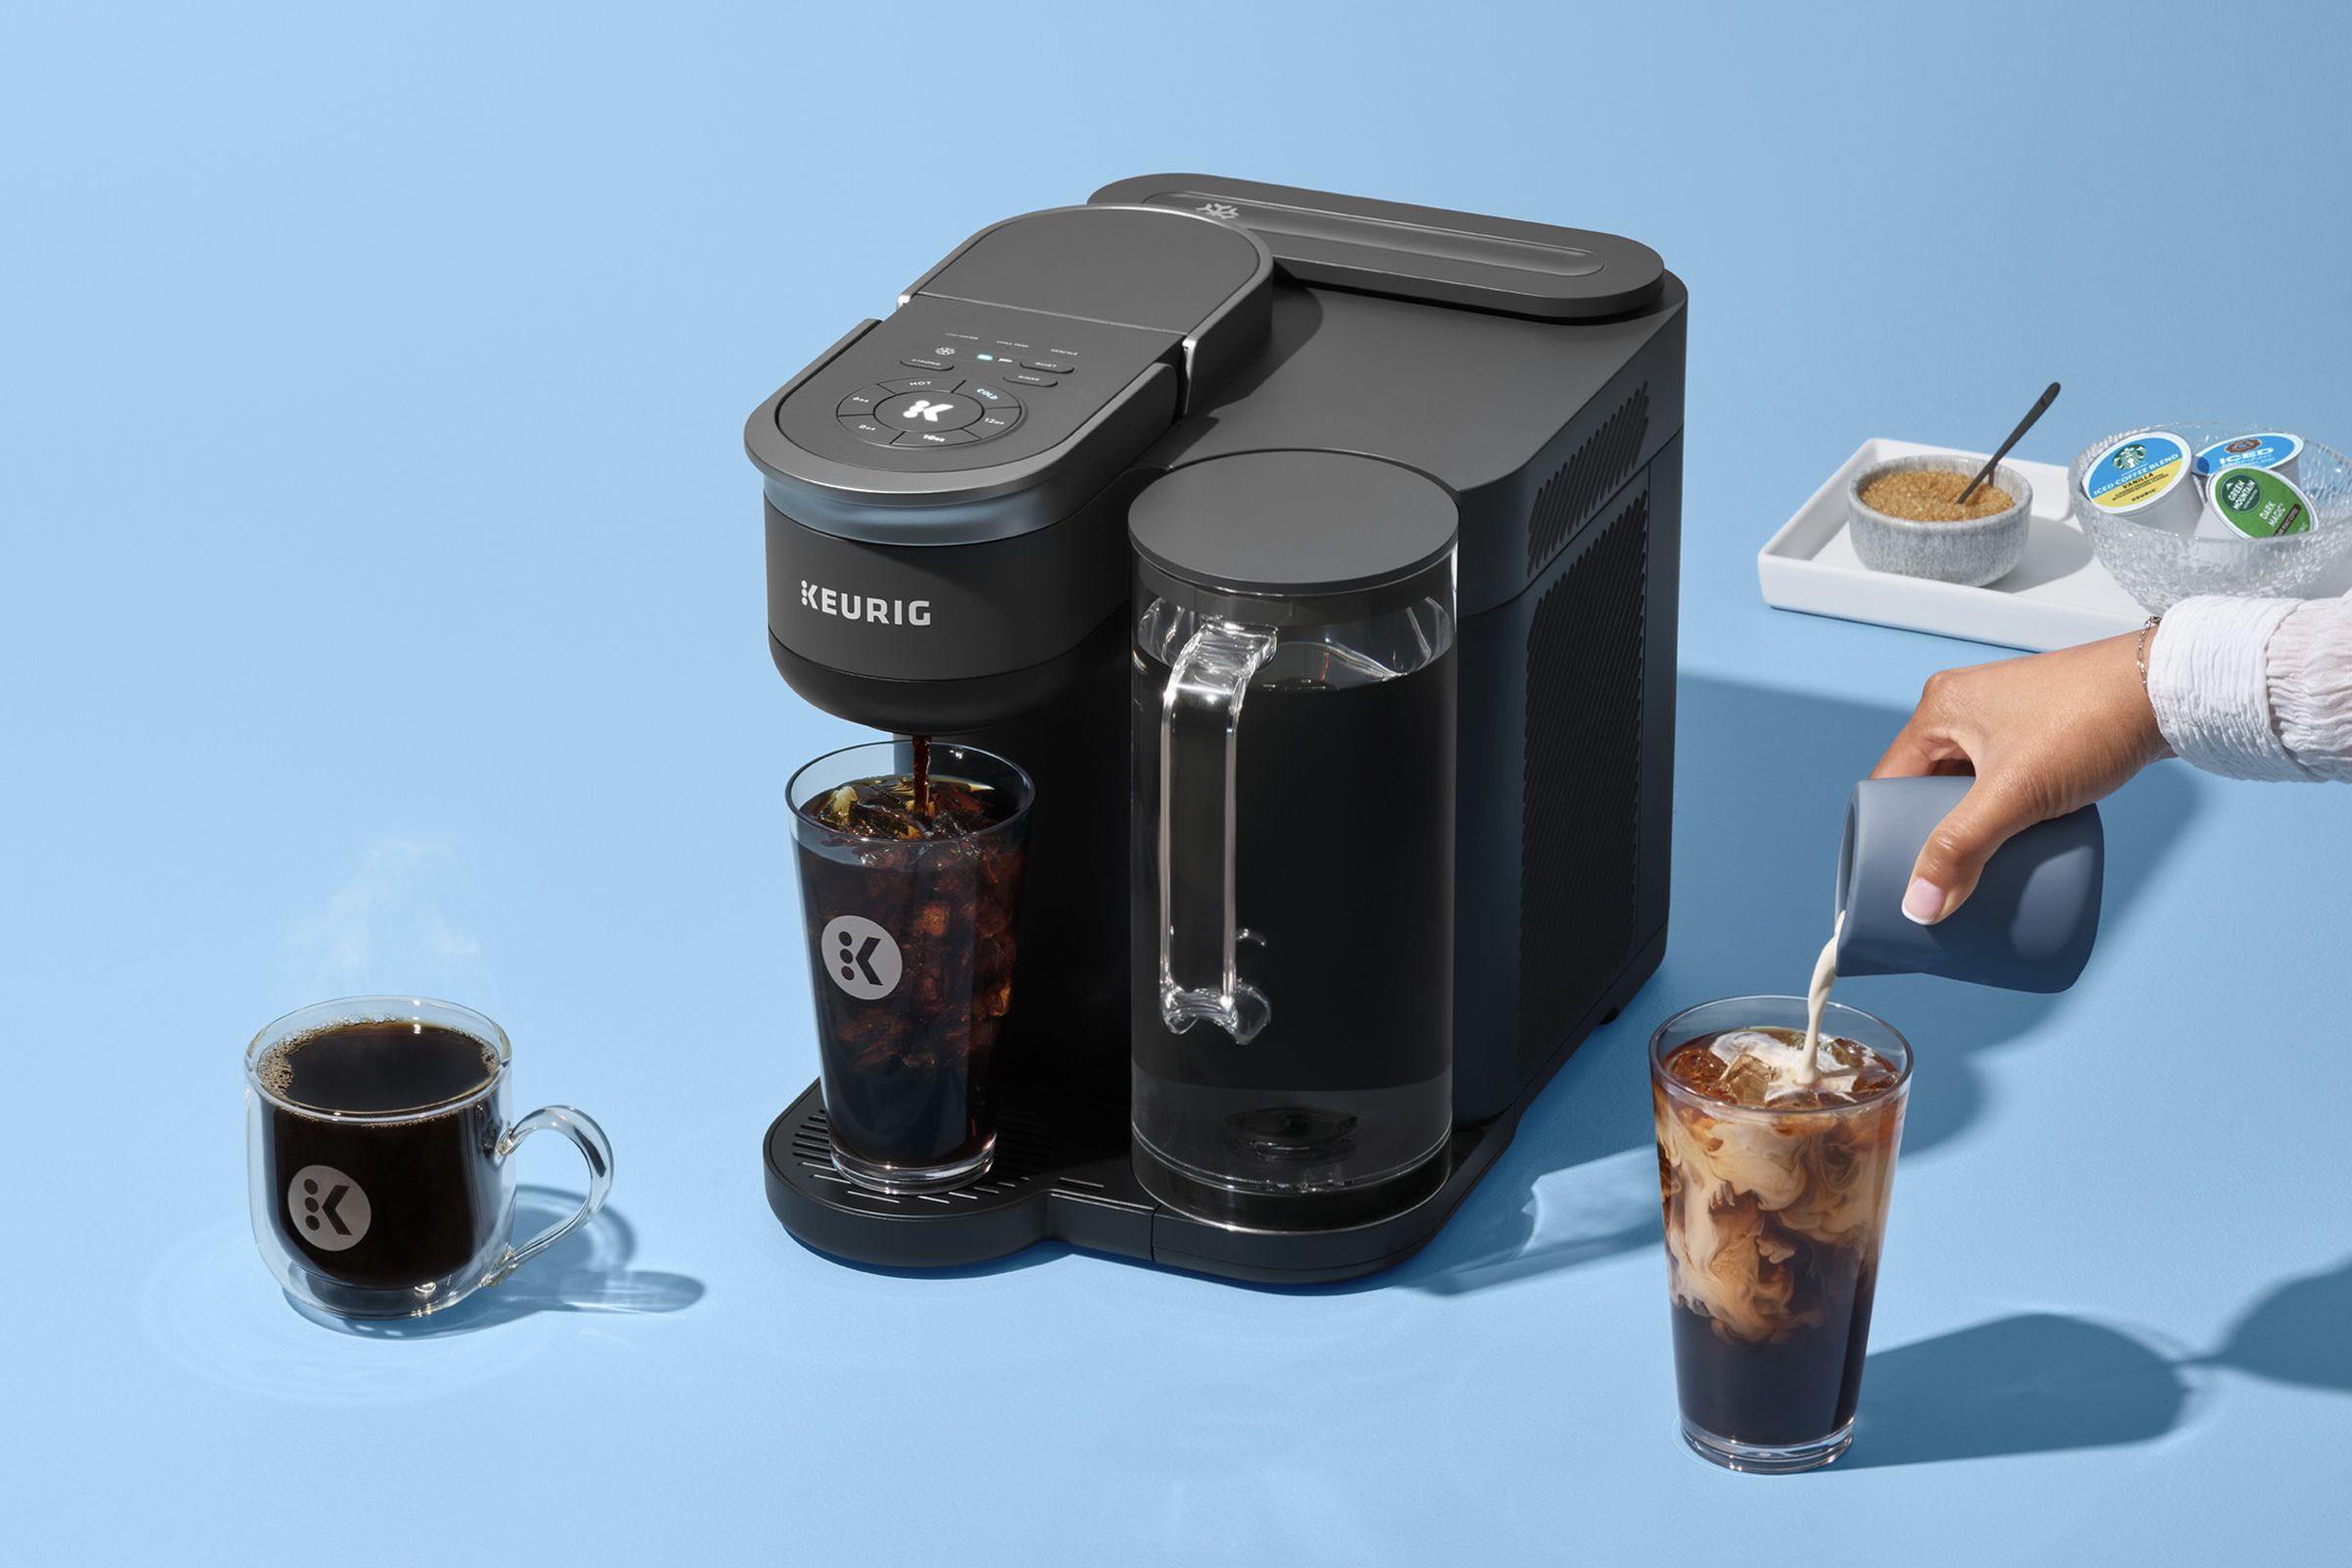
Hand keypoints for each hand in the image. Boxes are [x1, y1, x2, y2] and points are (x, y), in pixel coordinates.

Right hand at [1871, 630, 2168, 922]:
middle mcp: (1963, 707)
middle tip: (1941, 877)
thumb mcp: (2015, 792)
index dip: (1882, 832)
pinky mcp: (2039, 729)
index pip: (1887, 782)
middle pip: (1924, 787)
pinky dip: (2002, 810)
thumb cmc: (2090, 719)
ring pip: (1965, 786)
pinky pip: (2000, 780)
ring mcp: (2003, 717)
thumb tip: (1920, 905)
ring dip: (1970, 824)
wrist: (2169, 688)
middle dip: (1930, 833)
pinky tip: (2015, 836)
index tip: (1892, 875)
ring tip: (1979, 864)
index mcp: (1938, 709)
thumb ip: (1963, 848)